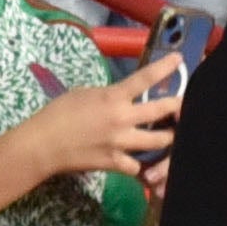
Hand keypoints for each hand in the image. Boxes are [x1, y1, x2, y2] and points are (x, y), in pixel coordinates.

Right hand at [0, 67, 181, 201]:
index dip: (165, 67)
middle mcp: (122, 118)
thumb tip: (121, 98)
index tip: (178, 59)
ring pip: (160, 141)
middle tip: (182, 105)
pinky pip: (138, 166)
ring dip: (168, 138)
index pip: (144, 78)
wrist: (43, 145)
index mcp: (112, 97)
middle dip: (178, 106)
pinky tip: (137, 162)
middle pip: (162, 110)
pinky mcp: (116, 163)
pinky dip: (139, 164)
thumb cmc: (57, 114)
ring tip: (169, 136)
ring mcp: (122, 143)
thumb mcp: (83, 94)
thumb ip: (107, 96)